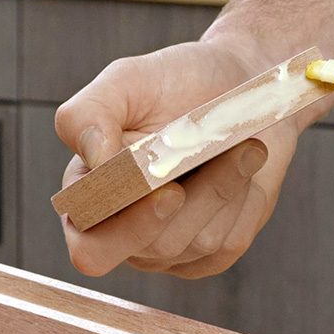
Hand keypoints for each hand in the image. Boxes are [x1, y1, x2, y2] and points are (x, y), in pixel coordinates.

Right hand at [54, 35, 308, 278]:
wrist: (239, 85)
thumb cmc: (176, 82)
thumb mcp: (125, 81)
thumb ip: (88, 114)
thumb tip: (94, 158)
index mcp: (89, 197)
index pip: (88, 248)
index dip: (129, 228)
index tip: (168, 189)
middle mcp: (124, 231)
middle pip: (154, 246)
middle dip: (195, 199)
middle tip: (221, 153)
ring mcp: (170, 248)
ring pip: (199, 242)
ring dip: (225, 185)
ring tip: (237, 144)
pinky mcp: (213, 252)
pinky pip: (231, 241)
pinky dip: (245, 199)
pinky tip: (243, 166)